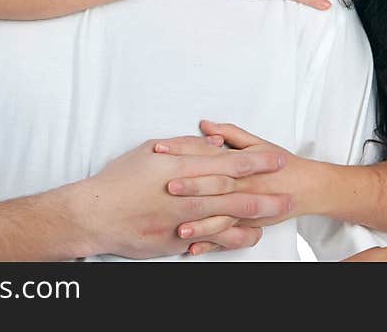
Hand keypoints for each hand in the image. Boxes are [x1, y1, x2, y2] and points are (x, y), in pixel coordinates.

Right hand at [73, 135, 291, 259]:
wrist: (96, 213)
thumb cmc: (120, 178)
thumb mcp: (152, 150)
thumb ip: (185, 147)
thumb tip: (213, 144)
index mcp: (180, 168)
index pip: (226, 162)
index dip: (255, 161)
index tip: (276, 159)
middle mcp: (185, 194)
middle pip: (233, 191)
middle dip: (265, 189)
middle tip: (290, 189)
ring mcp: (181, 220)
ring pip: (227, 217)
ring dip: (256, 213)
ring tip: (279, 211)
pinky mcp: (176, 241)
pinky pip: (211, 239)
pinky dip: (233, 237)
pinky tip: (250, 235)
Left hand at [162, 121, 319, 256]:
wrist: (306, 188)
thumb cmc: (280, 164)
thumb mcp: (256, 143)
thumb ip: (229, 133)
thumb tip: (205, 124)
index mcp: (242, 163)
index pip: (209, 154)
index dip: (184, 151)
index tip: (160, 150)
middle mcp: (244, 186)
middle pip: (215, 185)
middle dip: (191, 186)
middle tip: (166, 186)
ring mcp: (246, 208)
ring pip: (222, 217)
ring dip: (200, 222)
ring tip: (179, 227)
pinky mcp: (248, 225)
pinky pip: (229, 237)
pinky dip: (211, 242)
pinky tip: (192, 247)